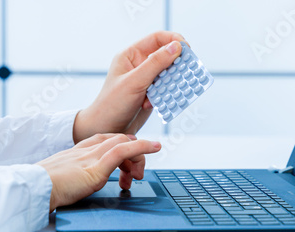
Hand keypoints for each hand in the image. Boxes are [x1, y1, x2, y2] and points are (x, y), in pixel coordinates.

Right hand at [37, 134, 160, 211]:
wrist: (31, 190)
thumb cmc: (39, 189)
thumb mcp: (55, 179)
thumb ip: (66, 178)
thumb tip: (68, 185)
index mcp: (73, 153)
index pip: (100, 139)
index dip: (117, 141)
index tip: (127, 148)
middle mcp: (83, 151)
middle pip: (114, 139)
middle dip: (131, 147)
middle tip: (137, 164)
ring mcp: (90, 158)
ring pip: (121, 143)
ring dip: (140, 148)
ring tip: (152, 151)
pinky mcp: (96, 168)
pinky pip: (123, 152)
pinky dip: (141, 147)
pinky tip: (154, 147)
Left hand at [73, 31, 187, 142]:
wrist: (106, 130)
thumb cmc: (112, 104)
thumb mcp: (134, 82)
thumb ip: (155, 64)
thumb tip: (176, 47)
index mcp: (131, 55)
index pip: (157, 39)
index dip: (173, 40)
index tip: (187, 49)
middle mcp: (139, 65)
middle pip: (166, 56)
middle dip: (176, 65)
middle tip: (186, 72)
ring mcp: (146, 80)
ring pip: (168, 74)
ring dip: (171, 84)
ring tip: (167, 93)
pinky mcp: (151, 94)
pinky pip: (166, 89)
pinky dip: (167, 96)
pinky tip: (155, 105)